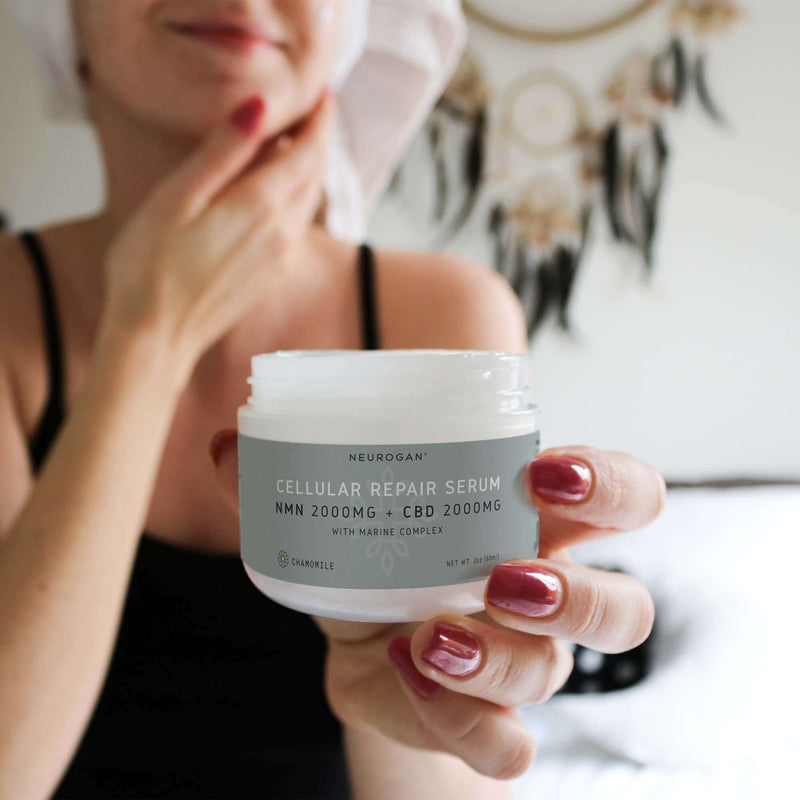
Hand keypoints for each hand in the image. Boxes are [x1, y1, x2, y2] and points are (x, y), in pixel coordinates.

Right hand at [101, 90, 334, 380]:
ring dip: (309, 171)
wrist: (156, 339)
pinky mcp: (270, 276)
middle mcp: (282, 233)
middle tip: (313, 114)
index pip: (309, 152)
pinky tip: (276, 194)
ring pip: (308, 202)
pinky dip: (296, 200)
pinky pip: (296, 227)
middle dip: (319, 142)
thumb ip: (221, 152)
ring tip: (296, 146)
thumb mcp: (178, 198)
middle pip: (315, 176)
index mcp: (261, 207)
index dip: (320, 121)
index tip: (324, 97)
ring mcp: (279, 259)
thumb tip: (259, 108)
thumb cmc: (150, 268)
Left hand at [210, 432, 664, 779]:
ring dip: (499, 662)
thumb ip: (290, 475)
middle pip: (624, 609)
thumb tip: (226, 443)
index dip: (610, 486)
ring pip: (557, 678)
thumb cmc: (376, 551)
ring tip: (431, 636)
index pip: (627, 497)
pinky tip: (404, 670)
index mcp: (533, 521)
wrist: (358, 630)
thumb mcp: (346, 507)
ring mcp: (522, 665)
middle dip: (577, 595)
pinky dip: (457, 719)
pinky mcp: (482, 720)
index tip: (544, 474)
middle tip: (501, 576)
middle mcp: (545, 595)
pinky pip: (504, 745)